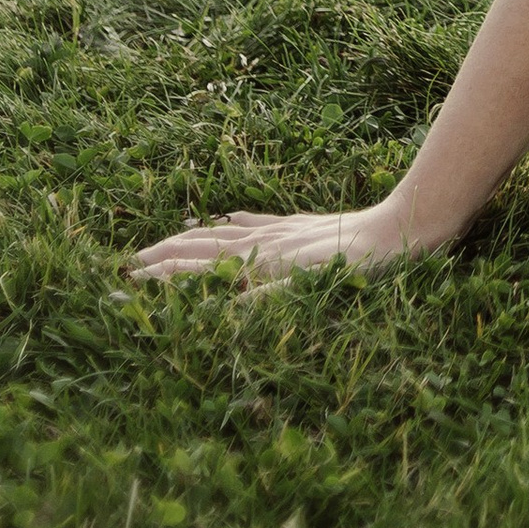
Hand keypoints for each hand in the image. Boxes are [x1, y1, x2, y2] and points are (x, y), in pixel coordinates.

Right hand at [129, 196, 428, 285]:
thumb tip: (217, 307)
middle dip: (163, 256)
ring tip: (165, 242)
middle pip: (201, 246)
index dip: (161, 276)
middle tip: (128, 265)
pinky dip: (232, 223)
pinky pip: (256, 222)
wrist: (402, 226)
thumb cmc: (361, 264)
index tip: (126, 283)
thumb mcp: (313, 286)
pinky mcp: (302, 225)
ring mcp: (282, 230)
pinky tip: (227, 220)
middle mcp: (264, 241)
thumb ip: (264, 296)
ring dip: (189, 238)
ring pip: (223, 232)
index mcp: (260, 258)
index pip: (196, 267)